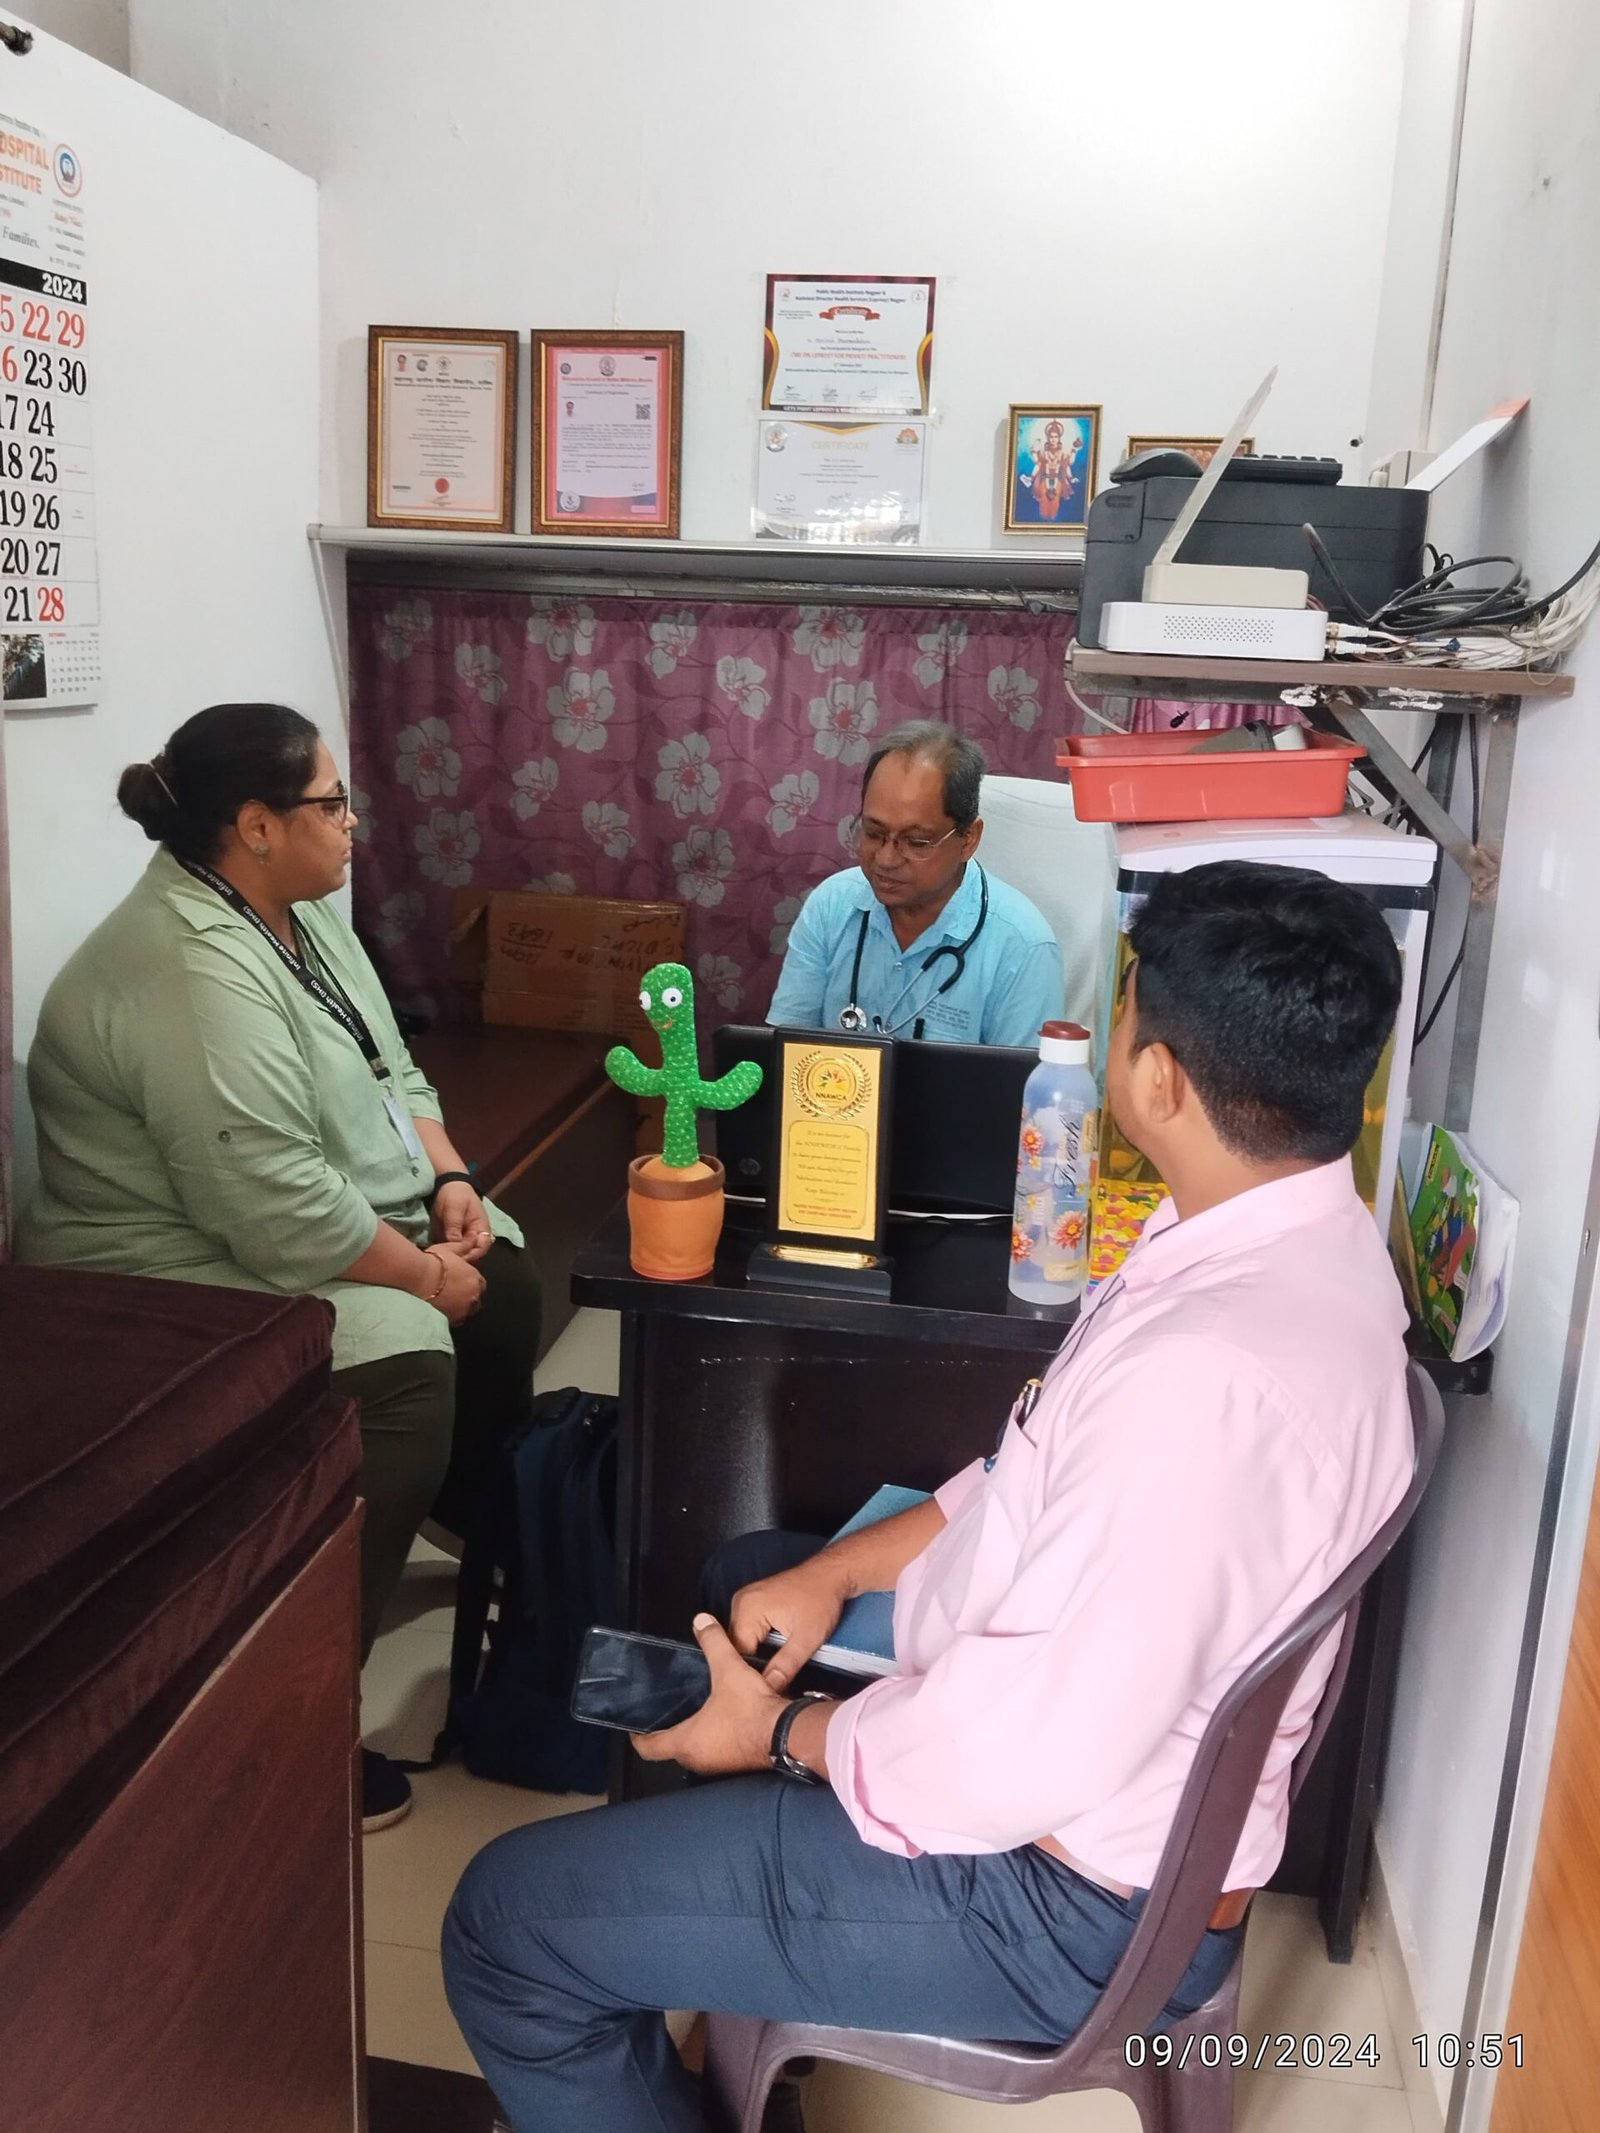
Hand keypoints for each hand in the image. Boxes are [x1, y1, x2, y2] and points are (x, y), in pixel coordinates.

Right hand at [423, 1243, 485, 1324]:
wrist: (419, 1277)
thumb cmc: (435, 1260)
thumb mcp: (451, 1248)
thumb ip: (465, 1246)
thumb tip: (474, 1238)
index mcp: (476, 1279)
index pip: (480, 1284)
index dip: (471, 1283)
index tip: (461, 1282)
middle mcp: (474, 1296)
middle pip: (475, 1299)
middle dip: (468, 1297)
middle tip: (453, 1294)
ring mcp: (464, 1309)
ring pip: (467, 1311)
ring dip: (461, 1308)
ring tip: (448, 1304)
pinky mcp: (452, 1319)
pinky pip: (456, 1320)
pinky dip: (452, 1316)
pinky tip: (443, 1311)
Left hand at [431, 1180, 494, 1263]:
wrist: (449, 1187)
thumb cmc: (456, 1196)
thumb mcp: (454, 1209)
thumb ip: (454, 1227)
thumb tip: (454, 1246)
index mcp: (481, 1230)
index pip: (481, 1249)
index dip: (470, 1256)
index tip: (456, 1259)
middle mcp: (474, 1239)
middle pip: (470, 1256)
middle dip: (458, 1260)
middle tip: (443, 1261)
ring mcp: (463, 1240)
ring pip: (459, 1256)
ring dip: (450, 1259)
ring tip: (437, 1259)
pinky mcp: (452, 1241)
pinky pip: (450, 1252)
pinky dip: (443, 1254)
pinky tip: (434, 1254)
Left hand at [632, 1615, 790, 1775]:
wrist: (788, 1733)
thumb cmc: (751, 1707)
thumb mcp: (729, 1669)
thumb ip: (713, 1644)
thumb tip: (701, 1620)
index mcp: (687, 1742)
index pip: (650, 1747)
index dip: (639, 1737)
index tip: (635, 1728)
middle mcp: (699, 1760)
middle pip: (674, 1750)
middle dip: (670, 1734)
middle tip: (669, 1713)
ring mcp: (720, 1767)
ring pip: (697, 1754)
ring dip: (695, 1738)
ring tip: (697, 1715)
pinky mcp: (738, 1766)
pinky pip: (718, 1755)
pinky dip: (716, 1742)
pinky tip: (725, 1724)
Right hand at [730, 1555, 849, 1691]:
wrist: (832, 1574)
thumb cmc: (822, 1601)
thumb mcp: (806, 1639)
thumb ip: (785, 1666)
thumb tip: (768, 1692)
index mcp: (748, 1609)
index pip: (737, 1653)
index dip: (750, 1676)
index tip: (763, 1692)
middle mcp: (740, 1602)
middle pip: (736, 1647)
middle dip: (751, 1667)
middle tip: (768, 1688)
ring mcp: (745, 1601)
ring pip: (741, 1640)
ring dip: (753, 1657)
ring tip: (769, 1676)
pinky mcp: (753, 1603)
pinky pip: (748, 1630)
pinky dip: (757, 1645)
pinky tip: (769, 1659)